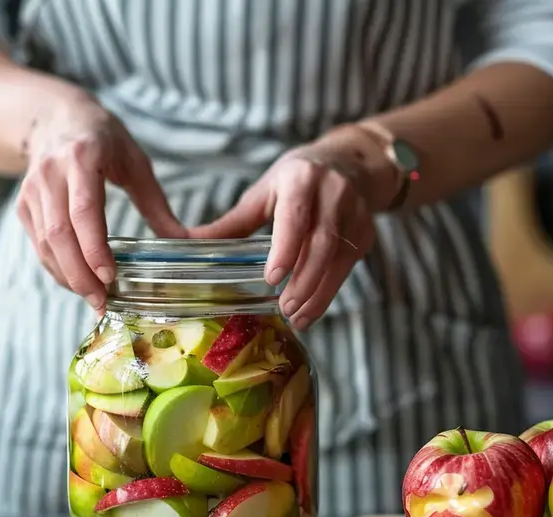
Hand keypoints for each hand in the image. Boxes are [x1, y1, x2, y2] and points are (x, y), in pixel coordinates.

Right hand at [18, 93, 186, 310]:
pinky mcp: (23, 206)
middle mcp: (51, 174)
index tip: (110, 276)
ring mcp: (32, 191)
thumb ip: (156, 204)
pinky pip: (38, 245)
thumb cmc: (102, 139)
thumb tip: (183, 243)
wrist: (54, 119)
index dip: (95, 247)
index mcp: (83, 158)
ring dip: (68, 277)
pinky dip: (58, 268)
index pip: (84, 211)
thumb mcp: (135, 161)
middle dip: (80, 274)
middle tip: (102, 302)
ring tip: (94, 299)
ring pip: (45, 244)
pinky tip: (79, 282)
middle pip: (59, 234)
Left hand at [189, 136, 389, 329]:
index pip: (295, 216)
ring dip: (318, 293)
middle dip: (304, 280)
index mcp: (301, 178)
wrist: (350, 163)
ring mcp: (355, 213)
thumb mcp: (263, 192)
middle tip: (284, 309)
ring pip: (338, 259)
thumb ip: (231, 223)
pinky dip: (329, 291)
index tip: (272, 278)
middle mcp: (334, 192)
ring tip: (297, 317)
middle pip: (321, 243)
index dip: (286, 248)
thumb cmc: (296, 180)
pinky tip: (310, 309)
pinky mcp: (366, 232)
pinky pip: (347, 267)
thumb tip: (186, 246)